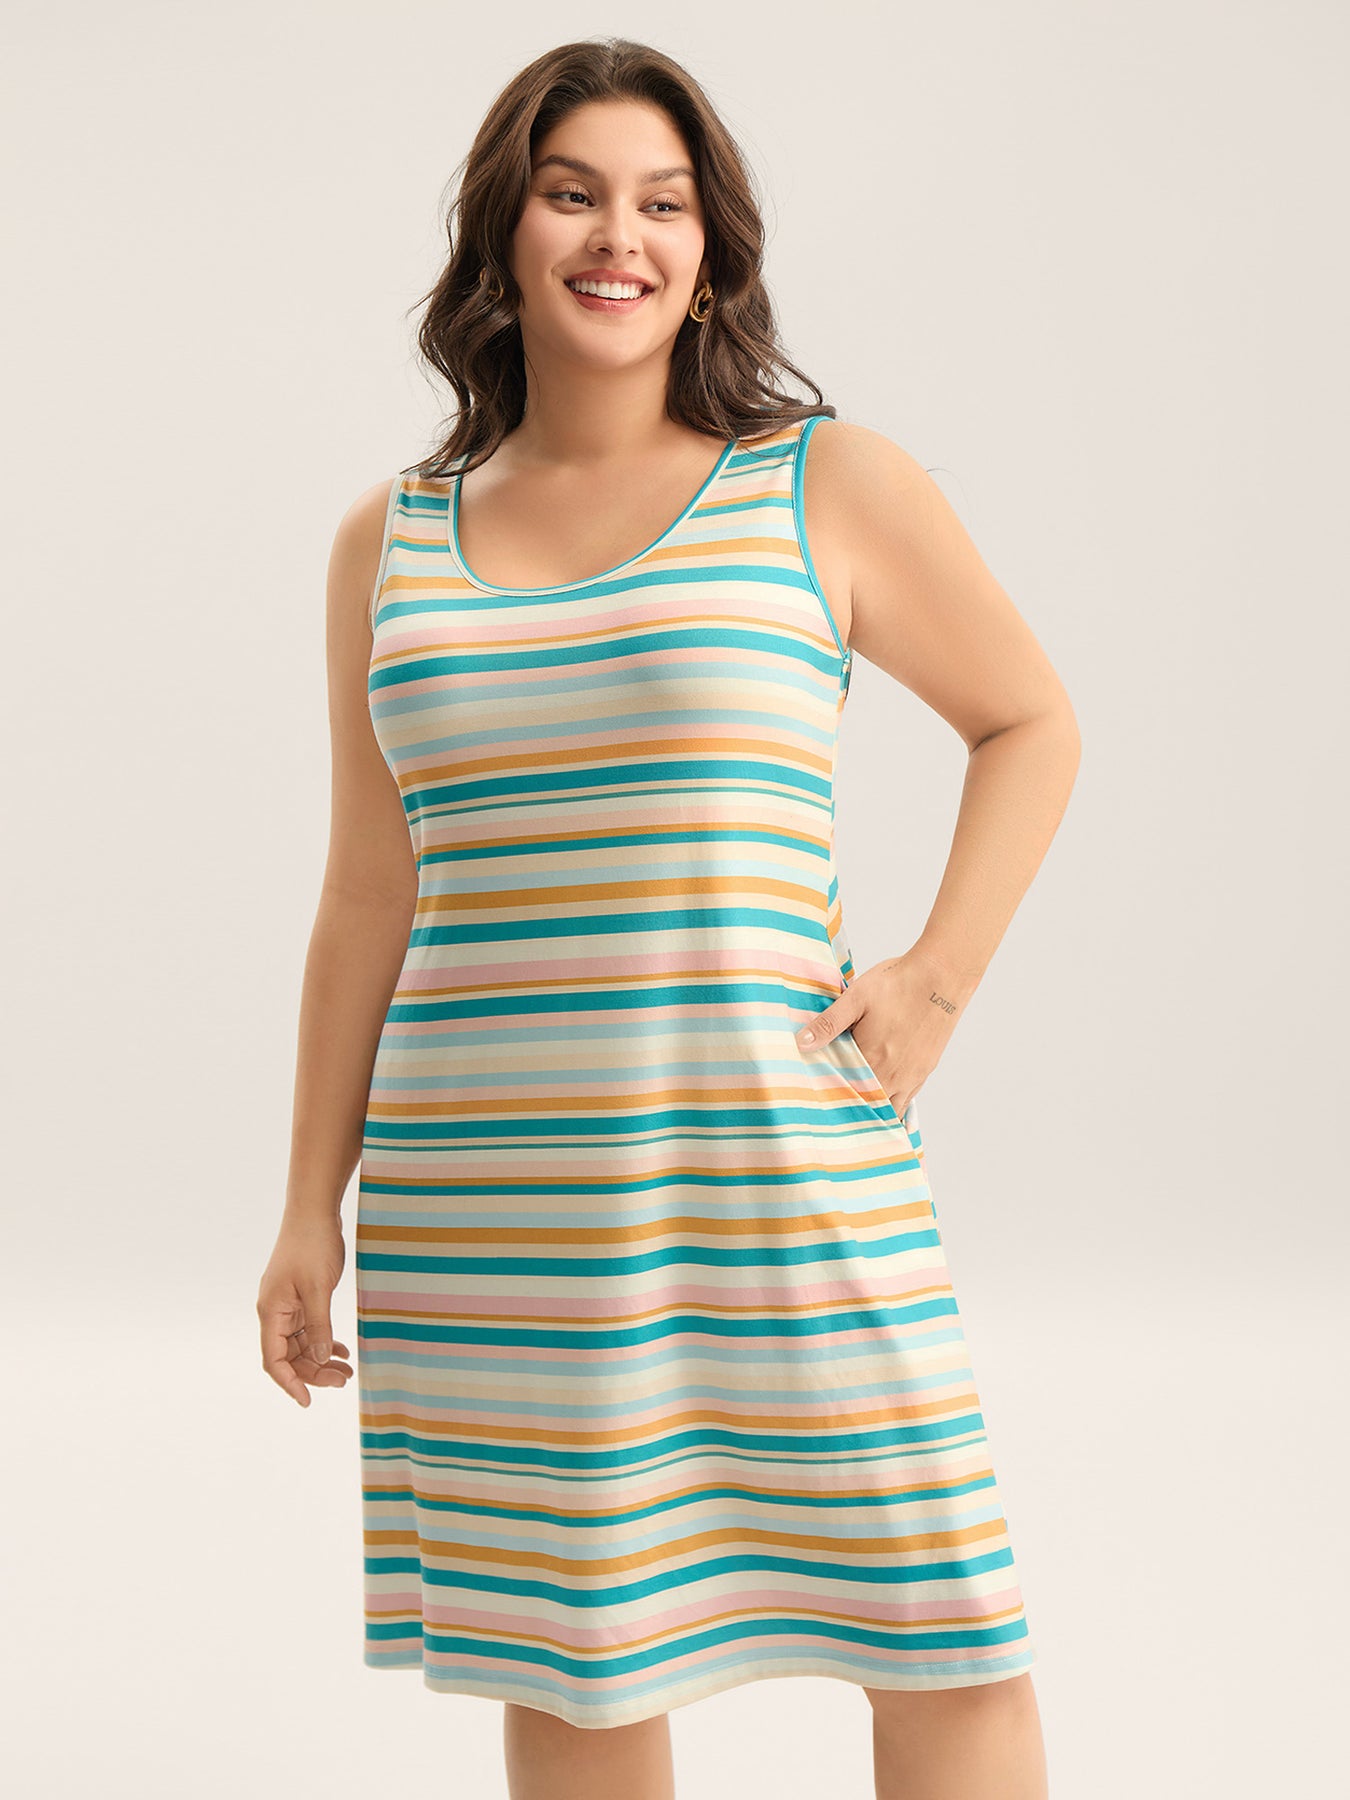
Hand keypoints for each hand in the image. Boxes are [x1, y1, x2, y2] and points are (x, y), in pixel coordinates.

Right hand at [257, 1213, 353, 1407]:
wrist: (314, 1212)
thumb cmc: (312, 1246)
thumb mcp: (318, 1289)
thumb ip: (319, 1327)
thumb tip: (319, 1360)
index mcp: (271, 1312)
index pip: (273, 1360)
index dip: (289, 1383)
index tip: (308, 1401)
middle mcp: (274, 1311)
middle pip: (288, 1356)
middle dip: (313, 1372)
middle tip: (343, 1380)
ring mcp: (286, 1304)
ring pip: (300, 1344)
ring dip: (320, 1359)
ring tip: (346, 1370)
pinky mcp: (299, 1297)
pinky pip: (307, 1329)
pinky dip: (322, 1341)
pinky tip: (340, 1350)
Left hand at [795, 950, 970, 1116]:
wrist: (942, 976)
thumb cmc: (898, 983)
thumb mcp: (856, 997)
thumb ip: (828, 1023)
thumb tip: (801, 1043)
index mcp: (873, 1060)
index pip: (845, 1092)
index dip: (831, 1096)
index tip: (818, 1097)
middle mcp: (894, 1075)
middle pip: (867, 1104)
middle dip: (850, 1106)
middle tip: (832, 1106)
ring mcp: (912, 1076)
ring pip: (890, 1107)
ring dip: (874, 1107)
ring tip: (856, 1105)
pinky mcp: (925, 1069)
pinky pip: (907, 1099)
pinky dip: (893, 1103)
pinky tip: (882, 1098)